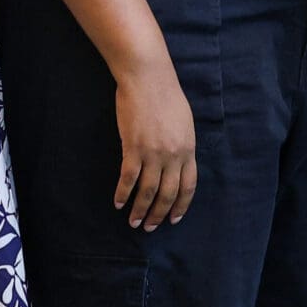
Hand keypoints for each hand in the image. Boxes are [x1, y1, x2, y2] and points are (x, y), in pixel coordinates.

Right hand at [114, 66, 197, 230]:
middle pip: (168, 193)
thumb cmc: (166, 96)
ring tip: (134, 222)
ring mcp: (153, 153)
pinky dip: (123, 193)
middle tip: (150, 227)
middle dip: (159, 214)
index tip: (174, 219)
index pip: (188, 186)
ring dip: (140, 210)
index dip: (181, 205)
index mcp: (188, 148)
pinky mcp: (133, 148)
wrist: (148, 79)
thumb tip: (178, 163)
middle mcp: (173, 155)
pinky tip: (118, 202)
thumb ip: (182, 145)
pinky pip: (128, 178)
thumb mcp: (184, 123)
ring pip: (148, 192)